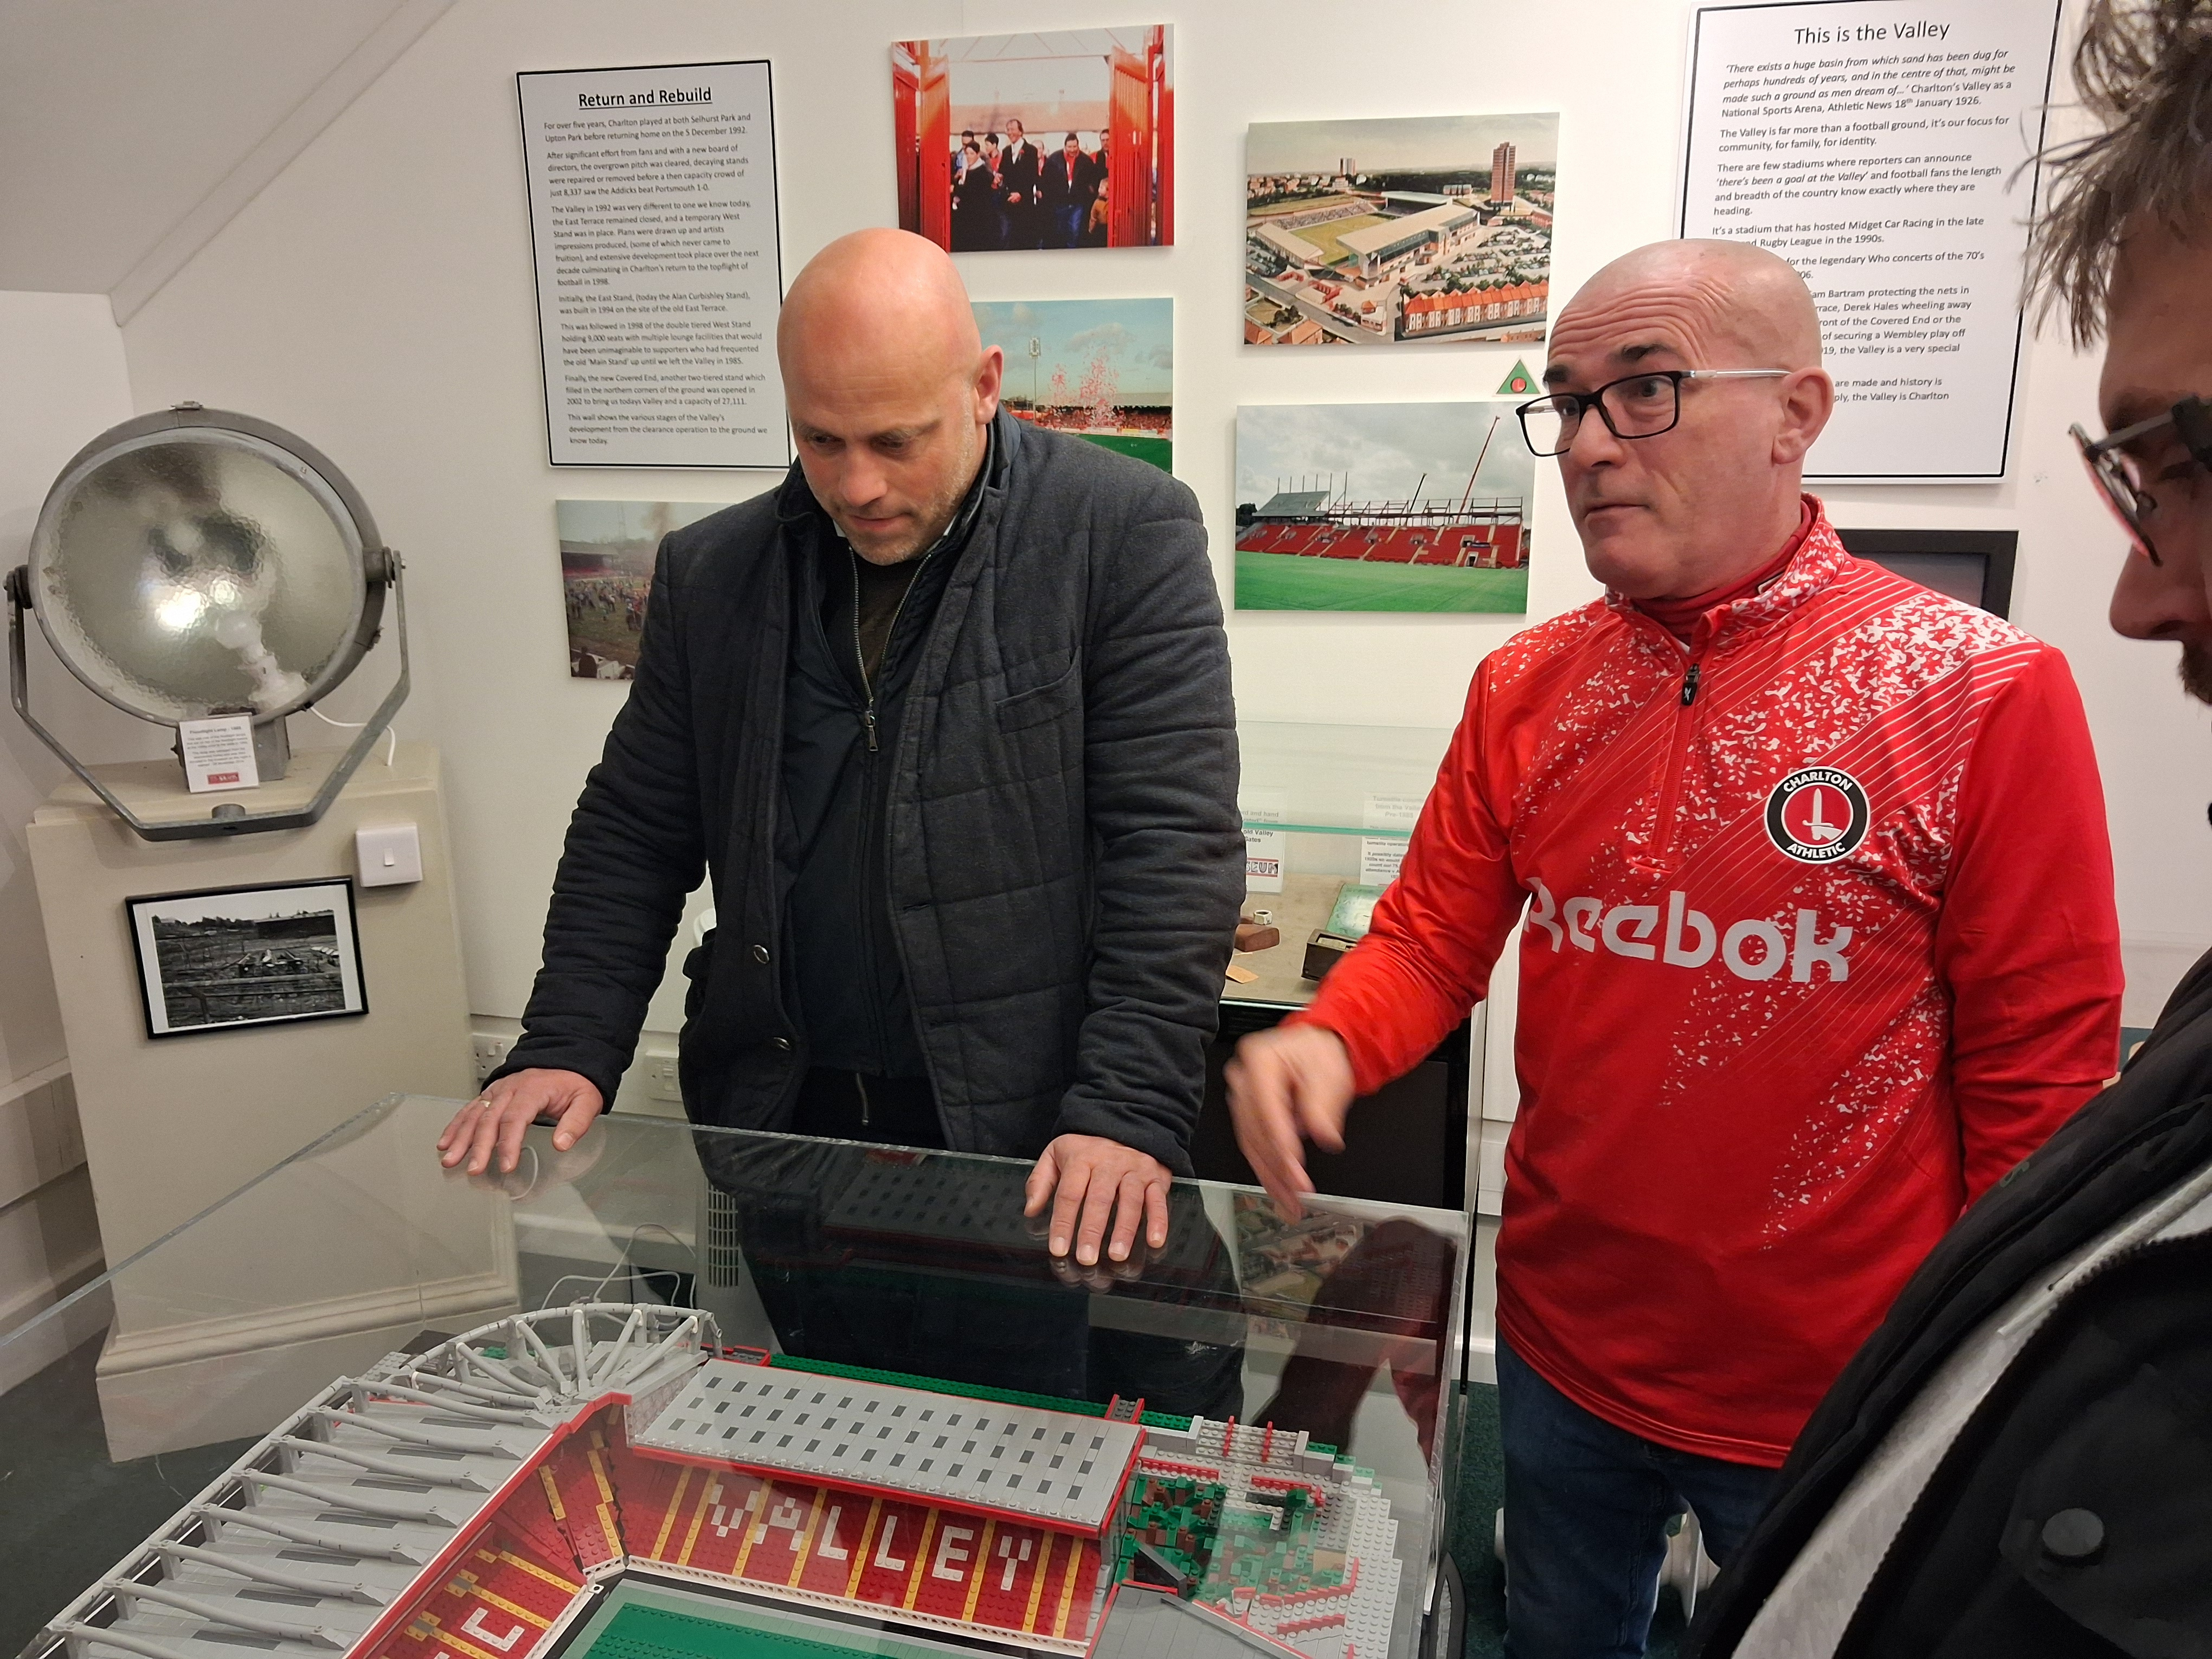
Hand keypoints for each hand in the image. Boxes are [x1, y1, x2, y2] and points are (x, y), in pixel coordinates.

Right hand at [438, 1067, 604, 1175]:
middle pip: (490, 1118)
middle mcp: (511, 1088)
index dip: (508, 1143)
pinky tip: (446, 1142)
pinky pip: (470, 1109)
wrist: (568, 1060)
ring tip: (451, 1160)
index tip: (506, 1166)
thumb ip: (576, 1122)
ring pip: (475, 1114)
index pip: (516, 1118)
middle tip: (474, 1169)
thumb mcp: (587, 1100)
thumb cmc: (575, 1083)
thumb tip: (562, 1143)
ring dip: (460, 1138)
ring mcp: (498, 1090)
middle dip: (479, 1146)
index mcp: (533, 1089)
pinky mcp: (491, 1094)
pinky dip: (456, 1126)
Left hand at [1023, 1134, 1171, 1266]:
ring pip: (1131, 1200)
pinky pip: (1159, 1200)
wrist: (1127, 1122)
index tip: (1058, 1248)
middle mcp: (1110, 1163)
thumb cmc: (1087, 1147)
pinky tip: (1155, 1242)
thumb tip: (1030, 1210)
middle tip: (1086, 1258)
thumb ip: (1040, 1181)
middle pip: (1100, 1198)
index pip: (1070, 1193)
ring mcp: (1135, 1170)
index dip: (1063, 1222)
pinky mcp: (1156, 1177)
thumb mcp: (1056, 1154)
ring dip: (1124, 1230)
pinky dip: (1159, 1221)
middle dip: (1092, 1230)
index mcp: (1082, 1158)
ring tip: (1117, 1256)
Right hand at [1225, 1024, 1354, 1215]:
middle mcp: (1242, 1078)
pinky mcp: (1244, 1113)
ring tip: (1288, 1202)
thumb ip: (1323, 1105)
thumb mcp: (1329, 1073)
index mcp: (1260, 1060)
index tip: (1296, 1175)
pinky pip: (1252, 1145)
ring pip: (1251, 1144)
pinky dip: (1267, 1169)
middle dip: (1276, 1169)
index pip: (1268, 1111)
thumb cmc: (1318, 1054)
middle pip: (1255, 1132)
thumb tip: (1324, 1136)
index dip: (1282, 1148)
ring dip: (1270, 1176)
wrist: (1311, 1047)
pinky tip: (1278, 1188)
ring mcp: (1240, 1096)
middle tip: (1295, 1196)